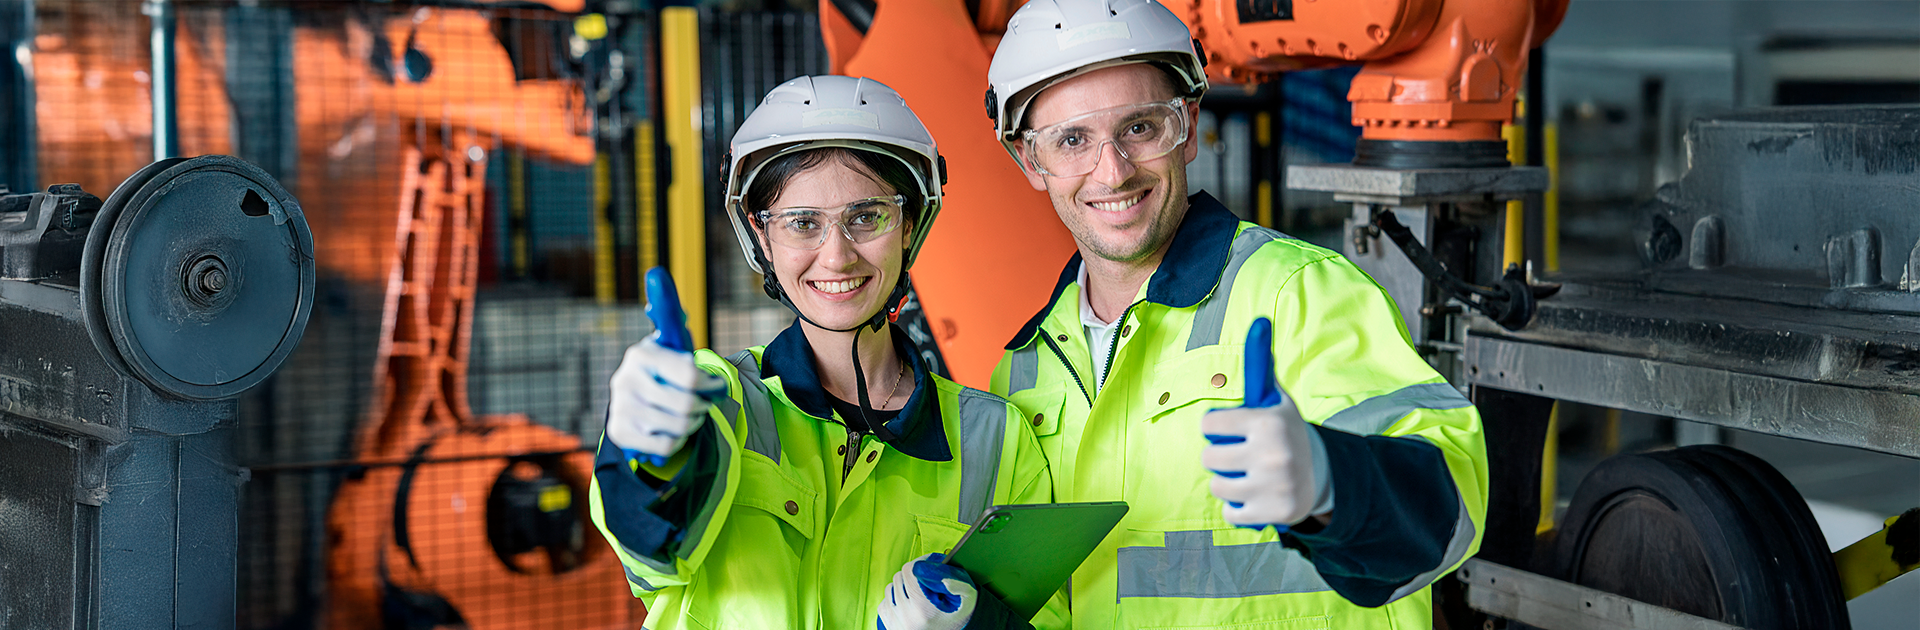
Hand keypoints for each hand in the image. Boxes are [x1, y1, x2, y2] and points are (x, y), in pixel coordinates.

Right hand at [607, 268, 725, 465]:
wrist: (633, 403)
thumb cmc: (662, 369)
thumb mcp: (670, 342)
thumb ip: (669, 313)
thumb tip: (656, 274)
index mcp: (641, 354)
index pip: (689, 375)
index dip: (709, 384)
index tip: (714, 385)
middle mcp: (625, 380)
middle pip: (686, 404)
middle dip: (702, 405)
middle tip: (703, 403)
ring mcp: (620, 408)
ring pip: (677, 426)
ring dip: (692, 422)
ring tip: (690, 414)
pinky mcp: (620, 433)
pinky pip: (665, 445)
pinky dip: (676, 440)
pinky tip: (673, 430)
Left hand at [876, 553, 976, 629]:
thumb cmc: (961, 614)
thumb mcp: (968, 597)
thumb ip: (958, 584)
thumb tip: (939, 575)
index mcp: (925, 609)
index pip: (909, 572)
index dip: (919, 562)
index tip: (928, 563)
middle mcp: (908, 618)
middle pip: (898, 578)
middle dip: (912, 575)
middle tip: (924, 580)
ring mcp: (898, 624)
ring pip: (889, 589)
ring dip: (902, 586)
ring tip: (917, 592)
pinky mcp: (891, 627)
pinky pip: (883, 603)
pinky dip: (893, 599)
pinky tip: (907, 602)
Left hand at [1201, 317, 1320, 529]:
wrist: (1321, 475)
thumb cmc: (1283, 431)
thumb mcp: (1275, 399)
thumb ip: (1260, 365)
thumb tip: (1259, 320)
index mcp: (1268, 422)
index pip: (1208, 426)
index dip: (1217, 428)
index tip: (1232, 429)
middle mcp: (1273, 453)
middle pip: (1209, 458)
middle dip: (1221, 456)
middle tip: (1242, 454)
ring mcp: (1275, 486)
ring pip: (1218, 487)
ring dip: (1228, 483)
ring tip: (1250, 475)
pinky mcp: (1275, 513)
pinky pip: (1230, 513)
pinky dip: (1238, 508)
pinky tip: (1257, 496)